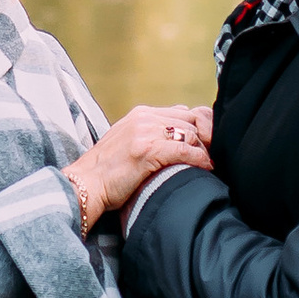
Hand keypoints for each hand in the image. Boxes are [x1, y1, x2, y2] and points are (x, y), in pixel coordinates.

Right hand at [65, 102, 214, 234]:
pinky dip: (199, 159)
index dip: (200, 128)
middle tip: (214, 155)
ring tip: (209, 164)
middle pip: (191, 119)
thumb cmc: (106, 171)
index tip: (207, 145)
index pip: (183, 112)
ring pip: (190, 134)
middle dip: (207, 137)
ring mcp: (144, 132)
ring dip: (204, 150)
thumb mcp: (127, 142)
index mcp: (140, 114)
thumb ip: (151, 133)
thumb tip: (180, 132)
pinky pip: (184, 150)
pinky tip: (205, 168)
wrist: (84, 186)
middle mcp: (143, 118)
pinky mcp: (146, 150)